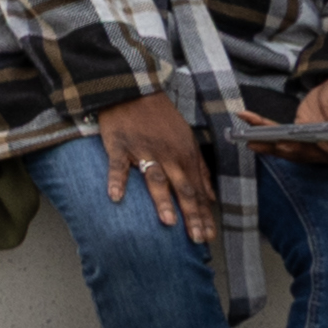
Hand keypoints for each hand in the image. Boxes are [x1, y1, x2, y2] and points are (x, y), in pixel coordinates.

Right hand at [102, 90, 221, 243]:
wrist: (134, 88)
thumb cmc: (161, 116)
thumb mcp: (187, 138)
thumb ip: (200, 168)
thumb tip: (212, 196)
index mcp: (185, 155)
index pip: (198, 191)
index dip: (204, 215)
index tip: (209, 236)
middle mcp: (168, 156)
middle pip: (183, 189)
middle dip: (192, 215)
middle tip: (197, 238)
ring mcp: (143, 151)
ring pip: (156, 179)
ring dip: (162, 200)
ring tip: (169, 222)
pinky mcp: (119, 145)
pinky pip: (118, 165)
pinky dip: (117, 181)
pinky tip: (116, 197)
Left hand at [251, 72, 327, 154]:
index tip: (318, 143)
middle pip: (309, 153)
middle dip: (288, 147)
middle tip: (271, 142)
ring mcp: (314, 149)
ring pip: (290, 149)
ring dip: (269, 143)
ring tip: (249, 138)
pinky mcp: (298, 141)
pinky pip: (280, 139)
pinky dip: (263, 133)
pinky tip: (248, 123)